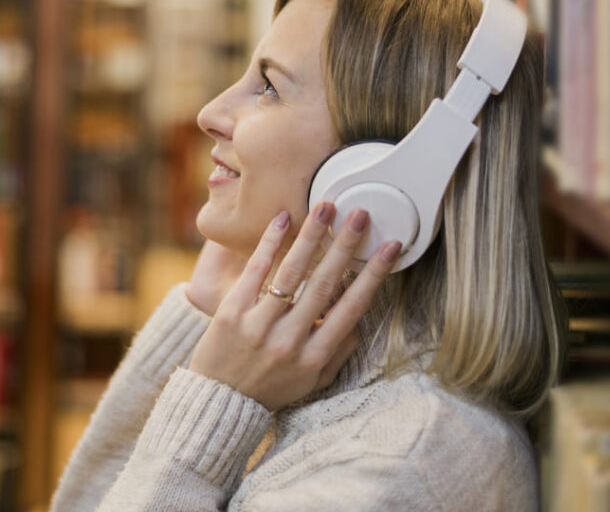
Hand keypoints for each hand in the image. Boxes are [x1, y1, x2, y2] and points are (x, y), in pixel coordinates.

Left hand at [188, 202, 400, 410]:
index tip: (390, 247)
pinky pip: (254, 272)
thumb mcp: (314, 379)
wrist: (220, 403)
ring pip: (290, 274)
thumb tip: (361, 315)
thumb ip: (340, 350)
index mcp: (314, 356)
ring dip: (310, 236)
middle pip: (323, 284)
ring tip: (326, 207)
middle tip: (360, 214)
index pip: (352, 308)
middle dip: (344, 246)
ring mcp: (258, 326)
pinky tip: (282, 219)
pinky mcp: (230, 313)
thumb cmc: (272, 388)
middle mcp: (289, 340)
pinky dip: (269, 244)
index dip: (373, 275)